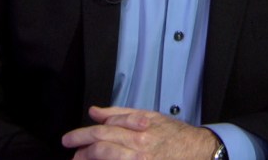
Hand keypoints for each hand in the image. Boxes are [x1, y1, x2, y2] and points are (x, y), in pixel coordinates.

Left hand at [61, 105, 218, 159]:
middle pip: (101, 145)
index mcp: (138, 129)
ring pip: (108, 157)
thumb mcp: (148, 116)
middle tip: (70, 148)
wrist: (198, 151)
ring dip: (89, 158)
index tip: (71, 139)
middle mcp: (138, 146)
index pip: (103, 129)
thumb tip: (96, 112)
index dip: (83, 134)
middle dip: (80, 147)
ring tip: (79, 158)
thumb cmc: (174, 135)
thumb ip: (119, 114)